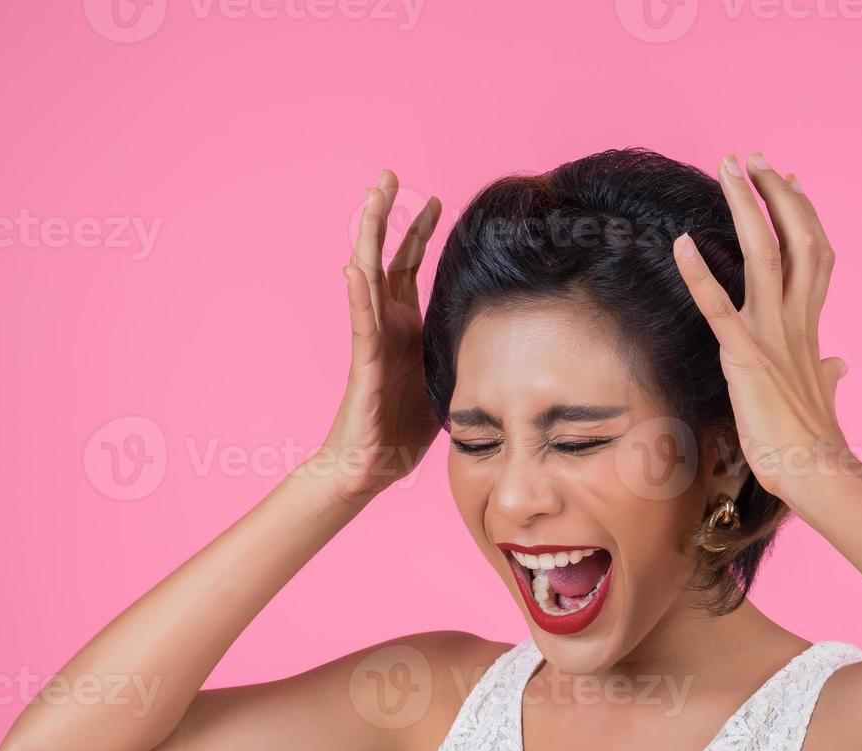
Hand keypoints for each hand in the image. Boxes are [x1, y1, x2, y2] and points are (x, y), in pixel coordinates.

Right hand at [314, 170, 443, 505]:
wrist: (372, 466)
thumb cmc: (404, 429)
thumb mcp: (445, 378)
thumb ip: (461, 351)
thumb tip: (507, 338)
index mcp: (404, 326)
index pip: (408, 267)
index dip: (418, 231)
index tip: (434, 198)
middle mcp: (384, 325)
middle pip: (383, 257)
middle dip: (386, 215)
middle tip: (389, 174)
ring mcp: (370, 341)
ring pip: (365, 278)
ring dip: (367, 236)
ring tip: (370, 198)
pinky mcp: (364, 365)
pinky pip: (361, 326)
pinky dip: (357, 295)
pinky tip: (354, 266)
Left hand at [671, 152, 859, 503]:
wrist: (818, 473)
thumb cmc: (813, 442)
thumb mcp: (823, 396)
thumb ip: (831, 373)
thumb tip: (841, 365)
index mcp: (810, 328)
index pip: (814, 254)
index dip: (803, 214)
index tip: (790, 179)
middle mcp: (796, 322)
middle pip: (797, 239)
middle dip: (775, 194)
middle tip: (753, 157)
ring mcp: (773, 336)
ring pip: (765, 256)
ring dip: (747, 208)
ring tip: (729, 169)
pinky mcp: (745, 356)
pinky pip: (719, 307)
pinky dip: (700, 273)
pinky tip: (681, 242)